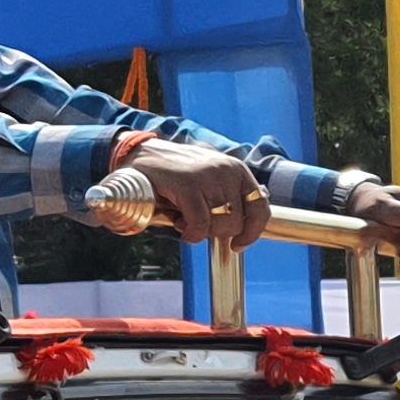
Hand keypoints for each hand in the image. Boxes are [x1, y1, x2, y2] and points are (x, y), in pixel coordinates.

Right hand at [124, 139, 269, 247]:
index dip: (252, 232)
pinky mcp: (187, 184)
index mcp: (237, 170)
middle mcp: (227, 171)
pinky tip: (182, 228)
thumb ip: (228, 198)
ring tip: (185, 220)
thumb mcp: (209, 181)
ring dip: (201, 232)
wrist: (139, 155)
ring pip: (219, 225)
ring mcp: (208, 176)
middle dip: (216, 232)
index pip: (260, 207)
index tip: (238, 245)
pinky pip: (200, 223)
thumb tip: (243, 230)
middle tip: (197, 224)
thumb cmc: (175, 174)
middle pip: (237, 222)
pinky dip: (191, 234)